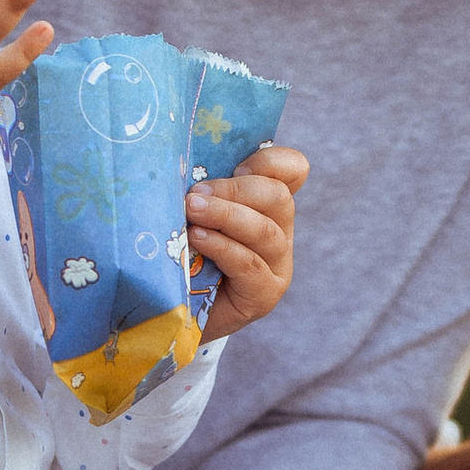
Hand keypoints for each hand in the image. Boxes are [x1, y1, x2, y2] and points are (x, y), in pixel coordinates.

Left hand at [187, 140, 307, 338]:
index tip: (236, 167)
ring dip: (224, 215)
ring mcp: (277, 265)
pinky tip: (197, 239)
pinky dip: (221, 247)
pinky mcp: (265, 294)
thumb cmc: (183, 251)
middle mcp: (281, 231)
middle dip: (234, 190)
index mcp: (268, 204)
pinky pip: (249, 264)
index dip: (270, 161)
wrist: (175, 308)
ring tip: (191, 211)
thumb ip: (203, 189)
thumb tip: (183, 162)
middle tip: (195, 195)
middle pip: (278, 197)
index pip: (294, 169)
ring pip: (264, 230)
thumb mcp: (195, 212)